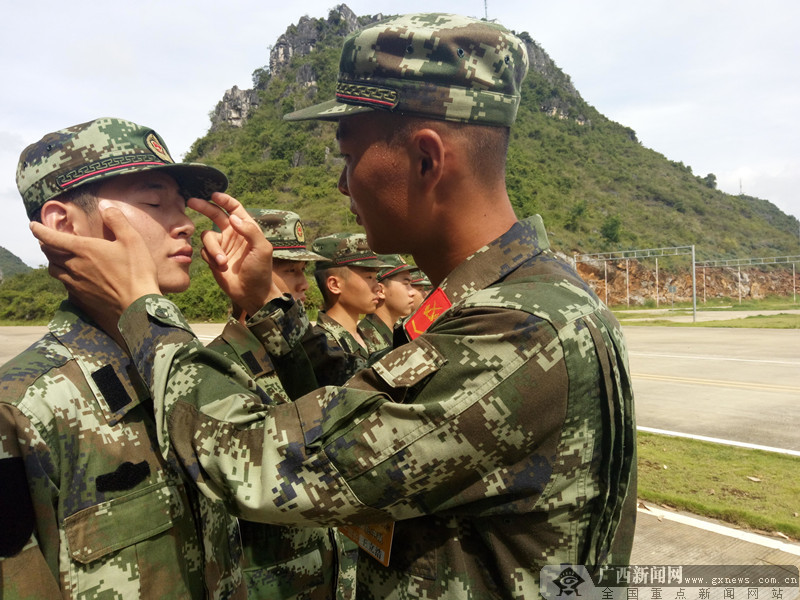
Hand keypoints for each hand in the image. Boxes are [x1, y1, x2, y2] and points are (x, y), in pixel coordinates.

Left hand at [30, 204, 159, 317]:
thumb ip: (117, 221)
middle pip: (49, 254)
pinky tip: (72, 278)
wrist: (136, 308)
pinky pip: (64, 284)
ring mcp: (75, 284)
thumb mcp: (132, 240)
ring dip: (53, 261)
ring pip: (54, 270)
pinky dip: (63, 277)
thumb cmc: (136, 272)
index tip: (33, 225)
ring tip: (57, 258)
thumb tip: (105, 206)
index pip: (52, 238)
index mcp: (84, 249)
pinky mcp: (80, 298)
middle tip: (47, 240)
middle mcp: (74, 266)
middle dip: (46, 245)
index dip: (39, 230)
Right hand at [189, 193, 285, 315]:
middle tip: (191, 201)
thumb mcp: (262, 249)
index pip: (234, 208)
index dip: (224, 200)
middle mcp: (232, 234)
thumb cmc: (261, 271)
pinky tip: (220, 267)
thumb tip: (233, 217)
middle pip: (214, 214)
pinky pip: (204, 251)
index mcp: (246, 228)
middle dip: (204, 206)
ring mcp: (222, 245)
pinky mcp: (213, 258)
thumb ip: (250, 231)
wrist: (251, 293)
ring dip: (213, 248)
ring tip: (223, 261)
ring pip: (207, 235)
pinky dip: (211, 258)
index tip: (214, 195)